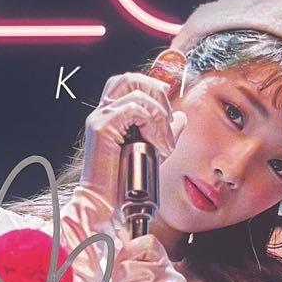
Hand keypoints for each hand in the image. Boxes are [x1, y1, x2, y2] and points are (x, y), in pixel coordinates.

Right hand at [79, 72, 187, 213]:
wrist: (105, 203)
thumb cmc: (124, 182)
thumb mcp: (153, 151)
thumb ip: (166, 132)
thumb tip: (181, 117)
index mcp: (112, 115)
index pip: (130, 83)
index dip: (153, 86)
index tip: (169, 106)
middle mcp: (103, 112)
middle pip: (130, 78)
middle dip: (157, 92)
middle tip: (168, 119)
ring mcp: (101, 117)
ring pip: (136, 91)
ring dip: (158, 111)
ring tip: (164, 138)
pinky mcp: (102, 127)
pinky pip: (134, 109)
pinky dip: (153, 123)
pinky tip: (158, 144)